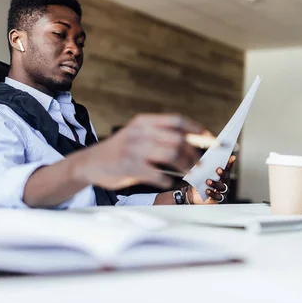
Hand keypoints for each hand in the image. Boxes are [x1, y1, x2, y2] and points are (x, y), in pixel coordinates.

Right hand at [76, 114, 206, 190]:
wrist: (90, 163)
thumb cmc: (120, 151)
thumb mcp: (137, 136)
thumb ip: (159, 137)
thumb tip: (192, 143)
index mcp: (144, 122)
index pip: (177, 121)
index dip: (197, 129)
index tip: (211, 140)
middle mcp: (140, 132)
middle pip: (177, 139)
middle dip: (195, 154)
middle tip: (203, 165)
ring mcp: (133, 148)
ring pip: (170, 154)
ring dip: (186, 166)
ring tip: (191, 174)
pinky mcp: (128, 166)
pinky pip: (155, 173)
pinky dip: (166, 179)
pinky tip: (168, 182)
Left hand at [186, 155, 235, 204]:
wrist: (195, 197)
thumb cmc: (200, 185)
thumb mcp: (200, 176)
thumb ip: (203, 170)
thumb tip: (201, 162)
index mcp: (220, 176)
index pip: (227, 168)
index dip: (230, 162)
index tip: (232, 157)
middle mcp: (224, 183)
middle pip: (226, 177)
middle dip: (223, 173)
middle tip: (218, 169)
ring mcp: (222, 192)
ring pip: (222, 187)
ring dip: (215, 183)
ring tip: (208, 181)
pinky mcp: (219, 200)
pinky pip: (218, 197)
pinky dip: (212, 193)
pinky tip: (207, 191)